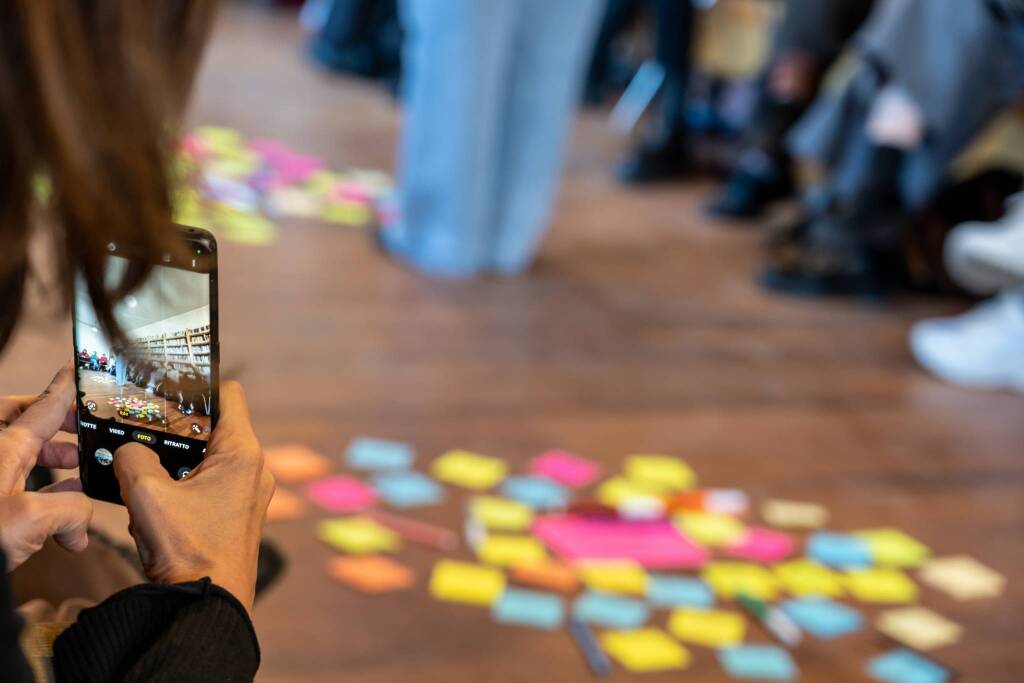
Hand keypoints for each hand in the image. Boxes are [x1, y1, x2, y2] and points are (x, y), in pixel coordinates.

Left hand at [0, 365, 92, 570]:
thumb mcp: (31, 521)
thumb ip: (71, 513)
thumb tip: (81, 527)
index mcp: (5, 444)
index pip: (45, 405)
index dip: (65, 386)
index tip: (76, 368)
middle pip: (28, 424)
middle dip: (59, 428)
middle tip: (82, 431)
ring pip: (21, 455)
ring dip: (52, 464)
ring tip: (78, 477)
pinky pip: (15, 483)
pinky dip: (40, 493)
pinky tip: (61, 515)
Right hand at [113, 382, 273, 613]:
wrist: (207, 605)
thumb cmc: (188, 548)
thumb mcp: (147, 494)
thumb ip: (133, 458)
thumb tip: (127, 450)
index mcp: (243, 453)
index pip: (229, 394)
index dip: (199, 383)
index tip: (169, 382)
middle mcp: (254, 469)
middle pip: (215, 427)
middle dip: (178, 428)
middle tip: (143, 426)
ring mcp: (247, 495)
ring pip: (207, 460)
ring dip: (175, 464)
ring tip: (144, 470)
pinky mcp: (236, 517)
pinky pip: (208, 488)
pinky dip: (181, 488)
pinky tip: (154, 503)